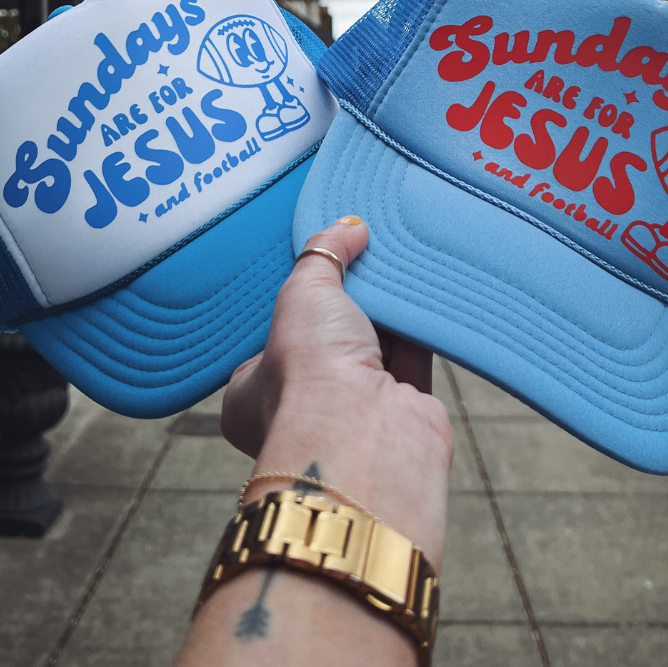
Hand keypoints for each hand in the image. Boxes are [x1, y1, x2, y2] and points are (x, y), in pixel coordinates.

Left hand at [222, 217, 451, 569]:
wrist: (367, 437)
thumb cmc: (309, 381)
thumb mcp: (302, 294)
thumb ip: (323, 256)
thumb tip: (345, 229)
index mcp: (250, 393)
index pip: (264, 339)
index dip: (287, 301)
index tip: (308, 267)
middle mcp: (301, 408)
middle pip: (325, 338)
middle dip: (343, 305)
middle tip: (356, 259)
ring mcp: (352, 413)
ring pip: (371, 346)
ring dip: (383, 313)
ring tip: (389, 265)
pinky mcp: (402, 412)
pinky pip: (412, 358)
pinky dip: (417, 329)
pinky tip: (418, 292)